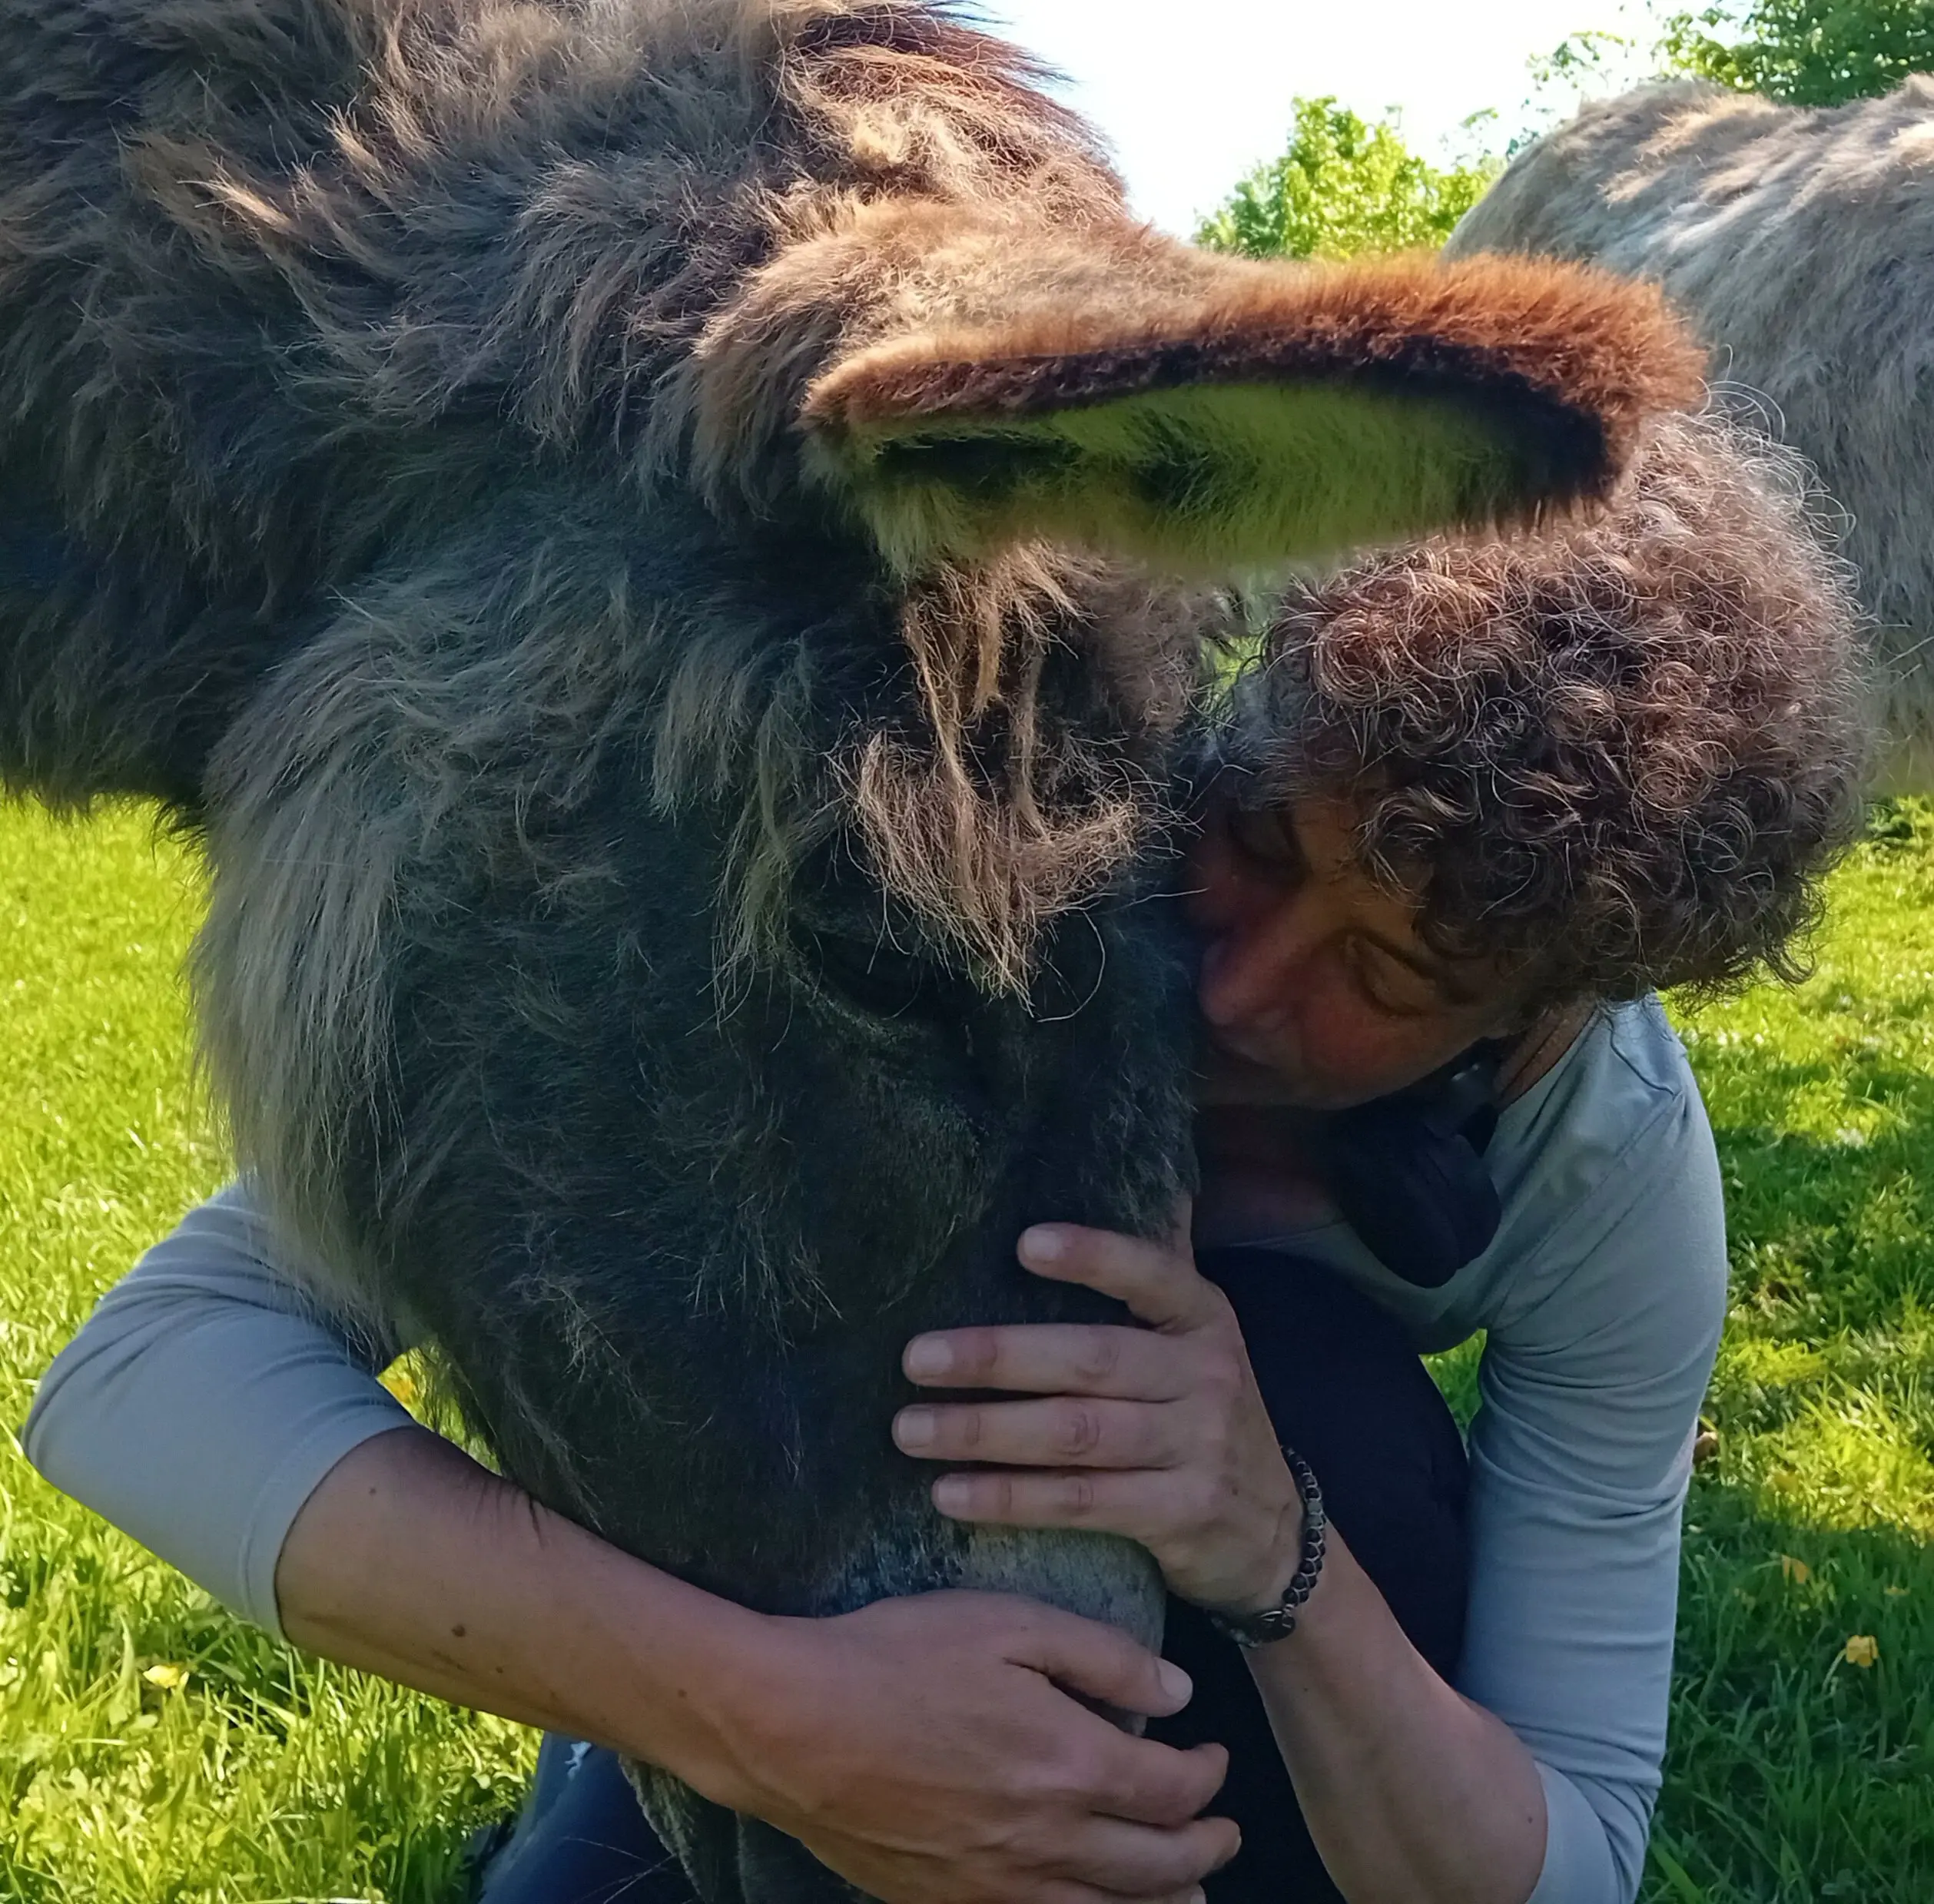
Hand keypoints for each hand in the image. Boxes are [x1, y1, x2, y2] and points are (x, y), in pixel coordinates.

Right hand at [717, 1592, 1237, 1903]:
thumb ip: (1102, 1656)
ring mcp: (997, 1884)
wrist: (793, 1726)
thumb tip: (1179, 1692)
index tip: (1213, 1757)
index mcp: (1070, 1762)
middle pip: (1157, 1868)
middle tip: (1222, 1833)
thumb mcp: (1007, 1622)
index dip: (1207, 1777)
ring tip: (1187, 1895)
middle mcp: (1047, 1840)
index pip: (1172, 1790)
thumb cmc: (898, 1658)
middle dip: (1204, 1850)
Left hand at [894, 1221, 1302, 1616]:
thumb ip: (1150, 1276)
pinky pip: (1082, 1504)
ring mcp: (1198, 1448)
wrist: (1272, 1532)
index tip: (1023, 1243)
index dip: (1092, 1256)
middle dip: (998, 1357)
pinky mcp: (1181, 1515)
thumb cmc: (1200, 1415)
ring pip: (1076, 1434)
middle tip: (916, 1358)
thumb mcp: (1194, 1340)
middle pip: (1091, 1359)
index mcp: (1204, 1317)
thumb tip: (1120, 1180)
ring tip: (911, 1429)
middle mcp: (1206, 1375)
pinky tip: (951, 1494)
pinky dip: (1012, 1498)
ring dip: (985, 1432)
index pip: (1151, 1274)